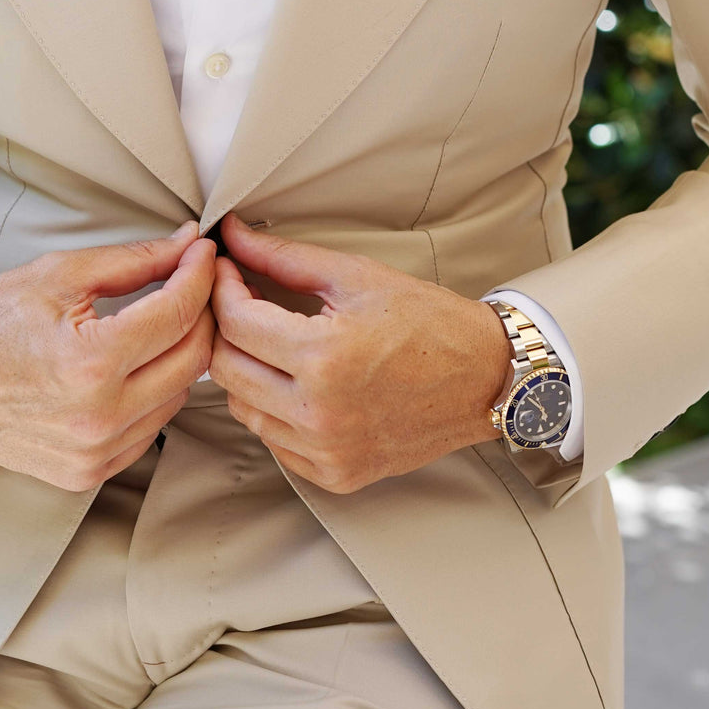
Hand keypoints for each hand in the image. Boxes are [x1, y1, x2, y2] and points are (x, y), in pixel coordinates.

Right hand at [0, 222, 215, 489]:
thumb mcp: (61, 275)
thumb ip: (135, 261)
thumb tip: (189, 244)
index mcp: (90, 362)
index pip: (179, 313)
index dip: (200, 275)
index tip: (203, 253)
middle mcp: (98, 417)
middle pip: (193, 359)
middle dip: (201, 313)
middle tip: (191, 282)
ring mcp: (94, 453)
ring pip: (179, 397)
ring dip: (179, 356)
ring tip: (159, 322)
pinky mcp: (87, 473)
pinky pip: (150, 429)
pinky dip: (153, 395)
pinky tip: (132, 367)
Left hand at [209, 214, 509, 493]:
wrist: (485, 378)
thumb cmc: (429, 321)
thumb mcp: (356, 277)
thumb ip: (283, 257)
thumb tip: (232, 235)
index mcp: (324, 357)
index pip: (236, 323)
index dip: (222, 288)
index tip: (226, 270)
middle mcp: (320, 412)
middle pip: (226, 369)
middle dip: (224, 328)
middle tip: (240, 302)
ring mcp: (326, 450)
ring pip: (242, 408)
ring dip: (245, 370)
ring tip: (272, 342)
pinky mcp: (335, 474)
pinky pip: (273, 440)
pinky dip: (274, 409)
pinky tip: (298, 383)